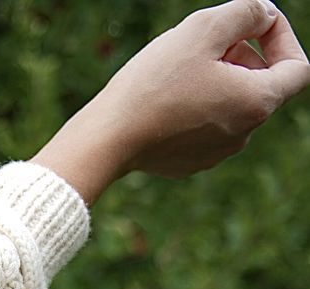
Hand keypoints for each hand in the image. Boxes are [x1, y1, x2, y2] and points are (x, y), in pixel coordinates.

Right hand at [33, 1, 309, 204]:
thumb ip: (246, 11)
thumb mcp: (204, 28)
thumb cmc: (156, 83)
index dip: (281, 36)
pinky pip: (206, 125)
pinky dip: (198, 104)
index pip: (298, 68)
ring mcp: (217, 153)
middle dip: (243, 55)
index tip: (252, 22)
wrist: (110, 138)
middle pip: (262, 85)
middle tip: (206, 41)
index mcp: (257, 103)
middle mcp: (244, 135)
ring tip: (181, 68)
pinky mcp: (191, 162)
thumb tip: (262, 14)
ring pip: (232, 105)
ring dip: (219, 78)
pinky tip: (167, 96)